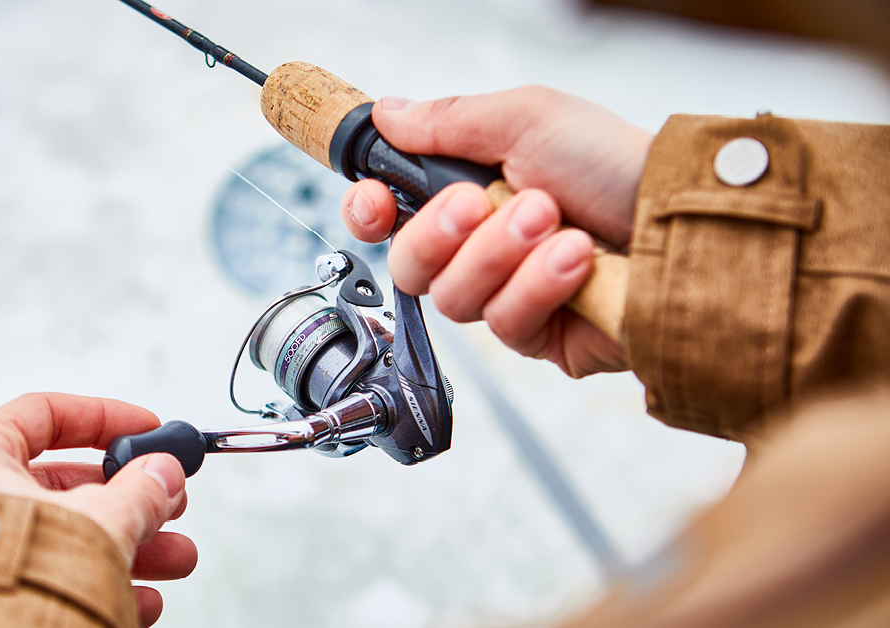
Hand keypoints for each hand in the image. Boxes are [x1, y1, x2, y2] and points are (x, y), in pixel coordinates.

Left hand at [0, 393, 195, 626]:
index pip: (44, 412)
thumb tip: (163, 474)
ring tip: (177, 558)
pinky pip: (59, 577)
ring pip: (71, 535)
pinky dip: (104, 581)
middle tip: (169, 499)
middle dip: (132, 496)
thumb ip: (139, 490)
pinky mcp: (0, 591)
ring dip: (133, 545)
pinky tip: (143, 597)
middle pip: (68, 483)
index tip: (147, 428)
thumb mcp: (100, 518)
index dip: (104, 416)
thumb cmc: (14, 576)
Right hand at [341, 88, 652, 376]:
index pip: (388, 214)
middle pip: (408, 265)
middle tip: (482, 201)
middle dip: (439, 232)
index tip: (375, 201)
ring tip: (552, 220)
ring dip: (501, 253)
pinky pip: (505, 323)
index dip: (369, 212)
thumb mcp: (527, 118)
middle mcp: (482, 246)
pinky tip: (575, 260)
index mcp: (469, 189)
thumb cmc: (615, 163)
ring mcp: (508, 294)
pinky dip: (539, 284)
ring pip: (454, 298)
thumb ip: (448, 121)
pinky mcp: (539, 336)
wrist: (682, 219)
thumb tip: (388, 113)